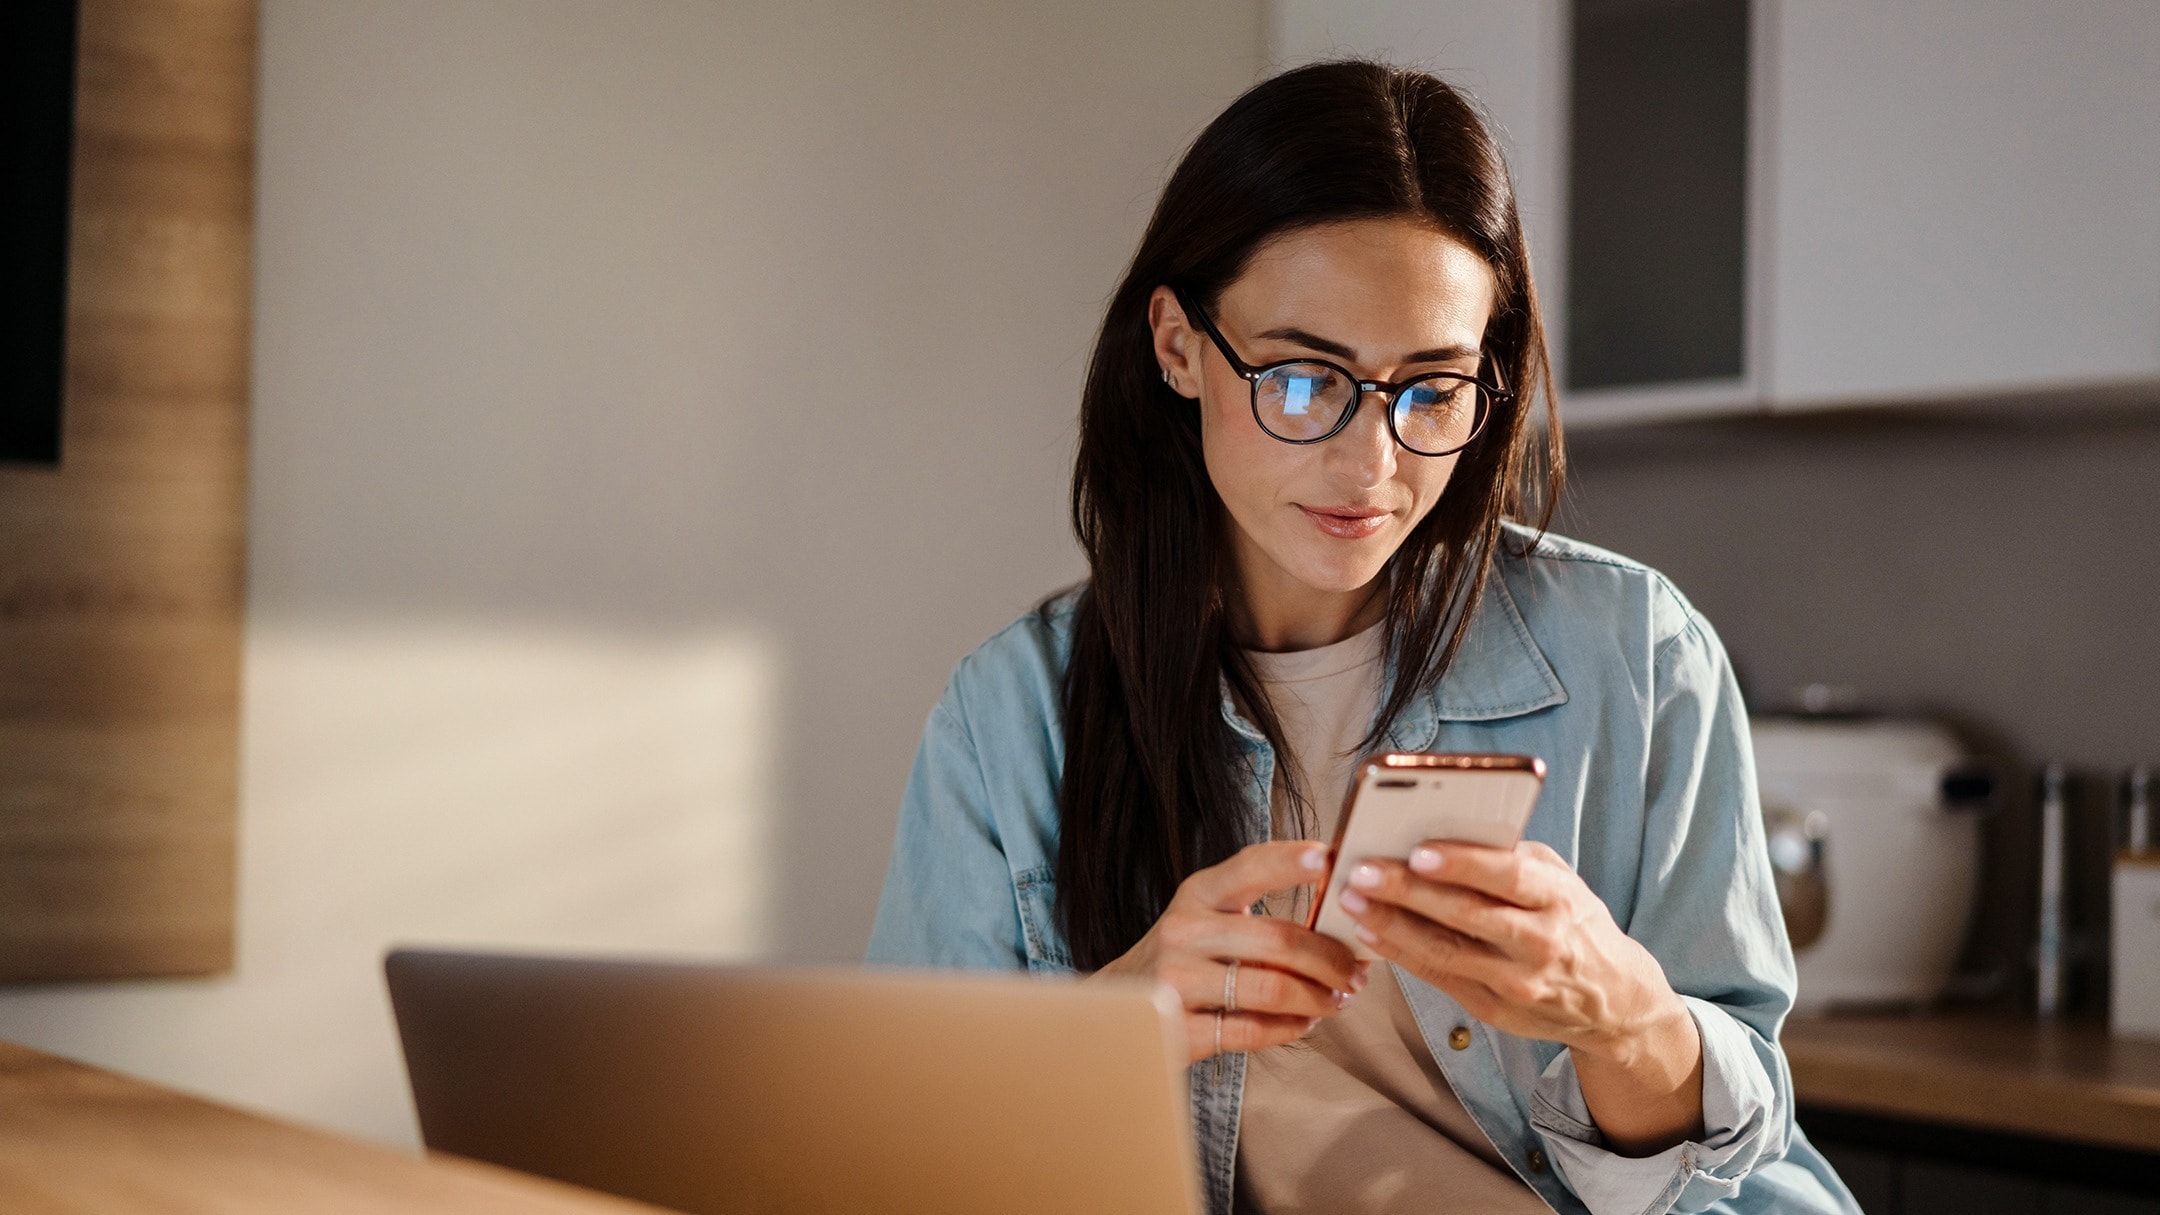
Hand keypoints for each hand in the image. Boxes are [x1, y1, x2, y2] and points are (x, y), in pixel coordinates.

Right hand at [1093, 840, 1369, 1064]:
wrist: (1117, 1005)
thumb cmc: (1183, 957)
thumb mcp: (1206, 916)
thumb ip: (1257, 910)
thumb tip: (1340, 914)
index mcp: (1197, 893)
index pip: (1250, 866)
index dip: (1292, 861)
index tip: (1330, 859)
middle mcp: (1182, 931)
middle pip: (1278, 940)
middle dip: (1331, 959)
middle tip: (1356, 973)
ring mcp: (1175, 982)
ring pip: (1271, 989)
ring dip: (1318, 998)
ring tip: (1336, 1000)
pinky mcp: (1177, 1029)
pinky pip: (1252, 1030)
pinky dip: (1290, 1028)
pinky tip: (1304, 1022)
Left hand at [1337, 839, 1703, 1153]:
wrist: (1612, 1000)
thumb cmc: (1574, 922)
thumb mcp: (1561, 881)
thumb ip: (1513, 858)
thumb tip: (1446, 831)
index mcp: (1560, 898)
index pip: (1509, 876)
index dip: (1463, 864)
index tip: (1418, 850)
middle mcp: (1541, 942)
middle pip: (1466, 914)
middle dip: (1407, 892)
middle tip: (1361, 871)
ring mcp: (1517, 982)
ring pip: (1445, 951)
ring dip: (1391, 925)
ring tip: (1351, 900)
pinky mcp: (1495, 1010)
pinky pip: (1439, 977)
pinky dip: (1400, 954)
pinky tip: (1369, 934)